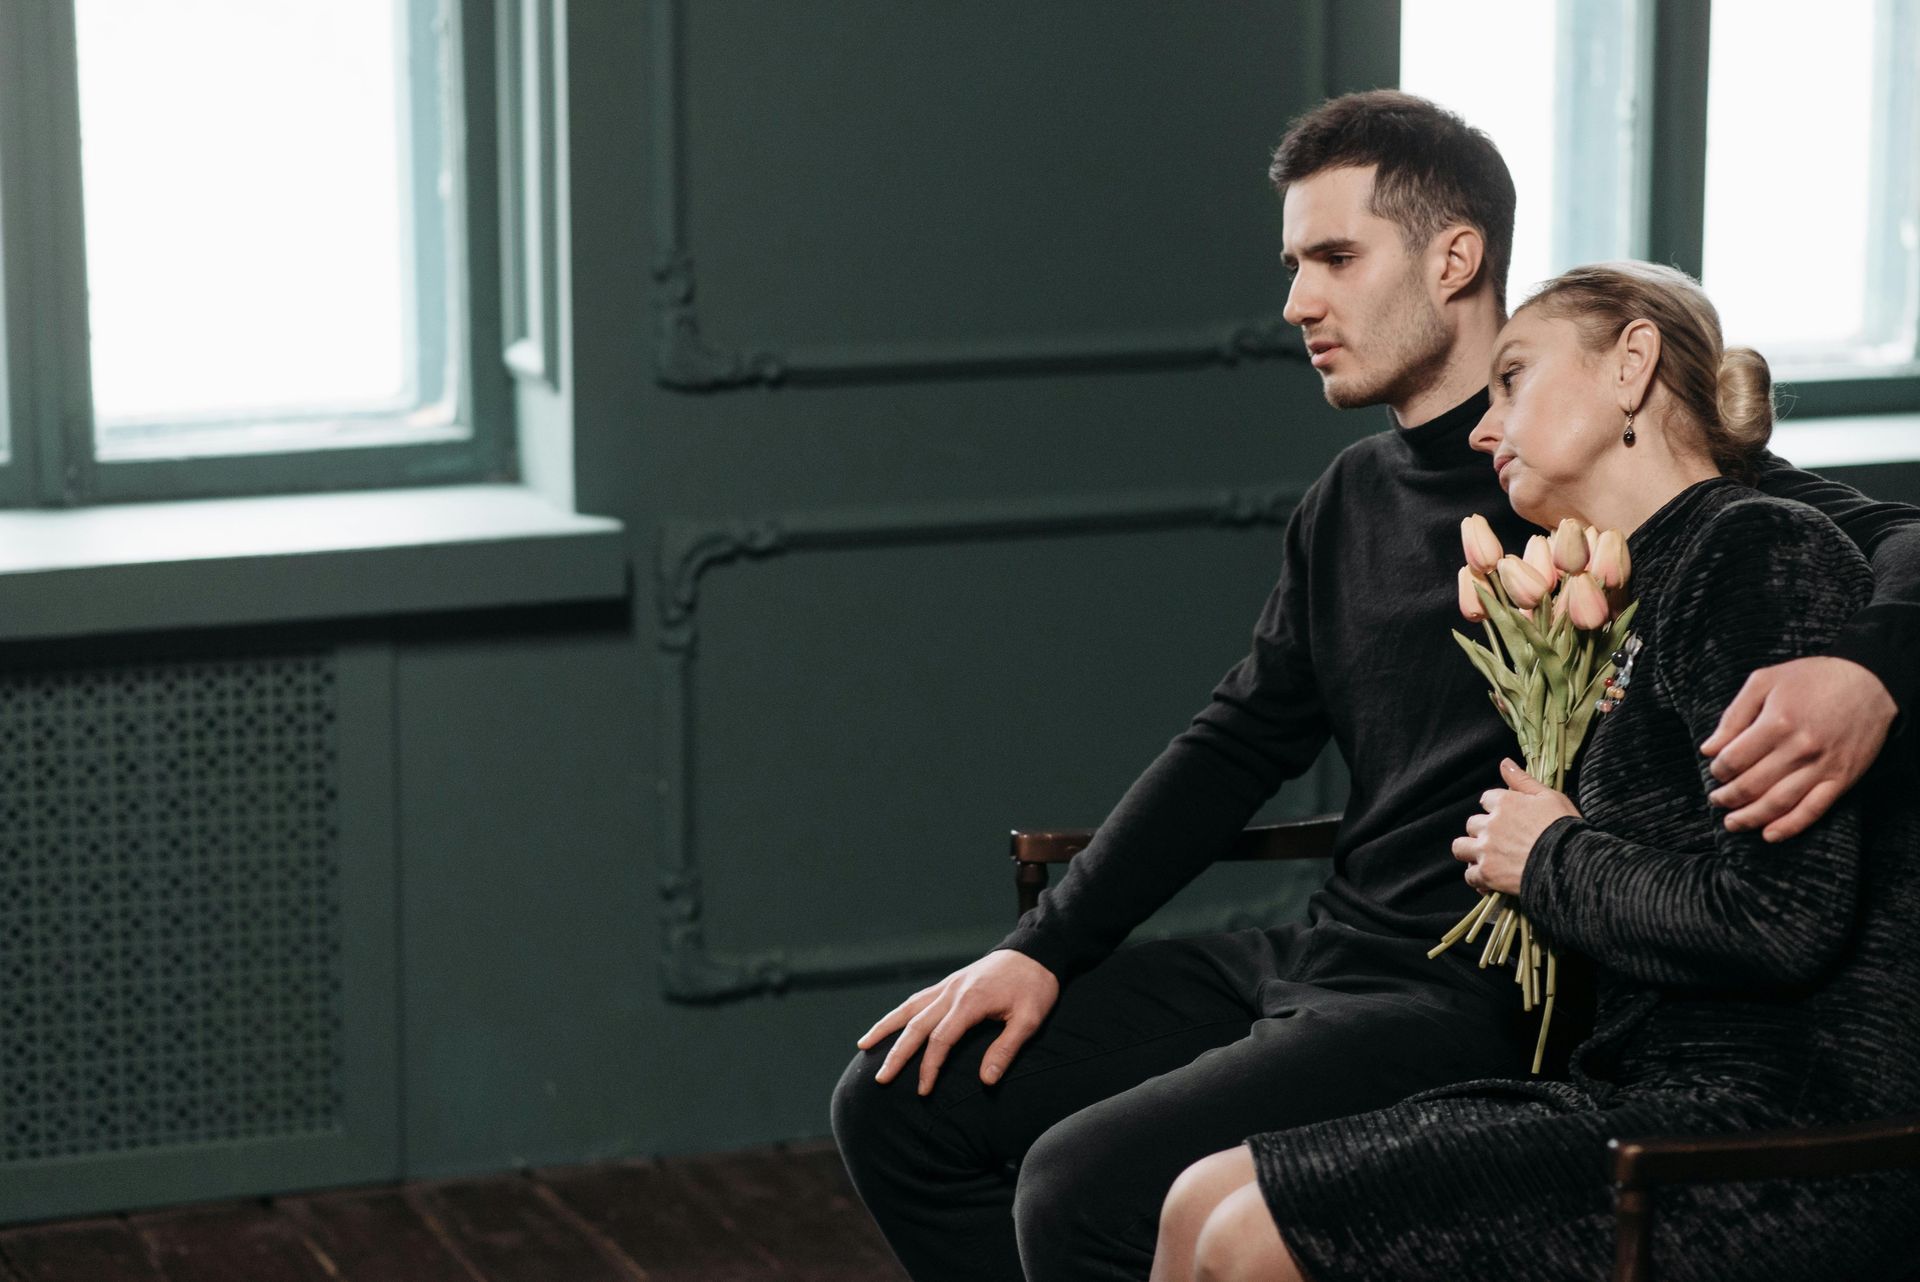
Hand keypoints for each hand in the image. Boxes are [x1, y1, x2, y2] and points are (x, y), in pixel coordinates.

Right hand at [857, 949, 1059, 1095]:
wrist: (1036, 950)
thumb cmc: (1036, 986)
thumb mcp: (1029, 1020)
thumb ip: (1005, 1049)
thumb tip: (985, 1081)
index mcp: (970, 1002)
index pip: (940, 1040)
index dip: (929, 1067)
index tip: (922, 1091)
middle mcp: (952, 992)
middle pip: (916, 1025)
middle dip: (896, 1054)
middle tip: (880, 1079)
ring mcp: (949, 985)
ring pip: (909, 1007)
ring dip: (886, 1027)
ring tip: (864, 1045)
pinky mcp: (951, 982)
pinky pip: (919, 998)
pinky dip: (901, 1012)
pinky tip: (893, 1022)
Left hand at [1451, 759, 1579, 894]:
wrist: (1570, 864)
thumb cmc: (1564, 828)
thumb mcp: (1550, 797)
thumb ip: (1523, 780)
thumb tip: (1504, 763)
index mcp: (1504, 803)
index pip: (1487, 799)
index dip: (1496, 808)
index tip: (1509, 818)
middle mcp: (1490, 825)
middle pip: (1472, 824)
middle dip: (1483, 831)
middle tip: (1500, 841)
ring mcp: (1485, 850)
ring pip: (1461, 847)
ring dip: (1470, 851)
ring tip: (1486, 858)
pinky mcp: (1486, 874)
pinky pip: (1470, 876)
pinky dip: (1477, 878)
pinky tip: (1489, 880)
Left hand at [1700, 656, 1896, 842]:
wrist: (1871, 682)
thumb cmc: (1813, 679)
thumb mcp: (1765, 681)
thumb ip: (1733, 716)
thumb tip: (1708, 749)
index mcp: (1776, 723)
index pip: (1733, 760)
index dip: (1718, 770)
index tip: (1716, 770)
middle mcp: (1799, 749)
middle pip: (1751, 785)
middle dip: (1727, 798)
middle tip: (1717, 800)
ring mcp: (1822, 767)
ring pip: (1778, 803)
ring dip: (1750, 817)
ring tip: (1732, 823)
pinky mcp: (1841, 779)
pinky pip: (1813, 809)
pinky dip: (1790, 826)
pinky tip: (1770, 834)